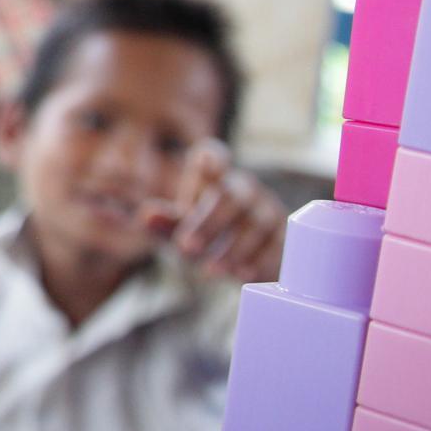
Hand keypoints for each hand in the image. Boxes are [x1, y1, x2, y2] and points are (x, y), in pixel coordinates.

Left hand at [140, 141, 284, 282]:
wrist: (246, 264)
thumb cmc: (207, 238)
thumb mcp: (182, 232)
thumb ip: (166, 224)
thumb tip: (145, 215)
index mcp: (215, 180)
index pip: (214, 157)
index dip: (212, 157)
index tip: (204, 161)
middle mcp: (244, 189)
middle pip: (232, 196)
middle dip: (209, 222)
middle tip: (186, 247)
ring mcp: (268, 210)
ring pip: (256, 222)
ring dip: (233, 247)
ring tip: (210, 271)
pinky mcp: (286, 236)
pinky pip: (277, 245)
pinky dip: (258, 260)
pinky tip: (241, 274)